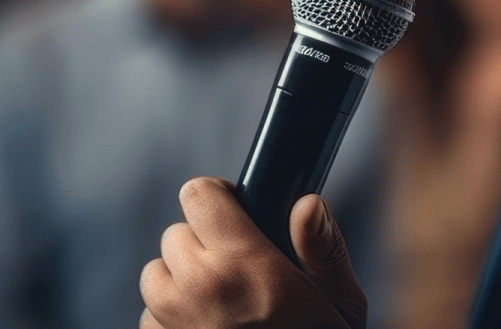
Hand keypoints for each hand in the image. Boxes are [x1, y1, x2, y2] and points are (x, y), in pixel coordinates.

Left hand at [139, 177, 366, 328]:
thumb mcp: (342, 309)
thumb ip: (326, 251)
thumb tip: (306, 204)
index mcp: (240, 266)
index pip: (197, 194)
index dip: (216, 198)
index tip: (234, 212)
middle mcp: (194, 292)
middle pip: (174, 235)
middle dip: (202, 246)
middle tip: (235, 269)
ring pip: (155, 279)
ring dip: (180, 285)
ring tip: (219, 308)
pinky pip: (148, 324)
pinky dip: (169, 325)